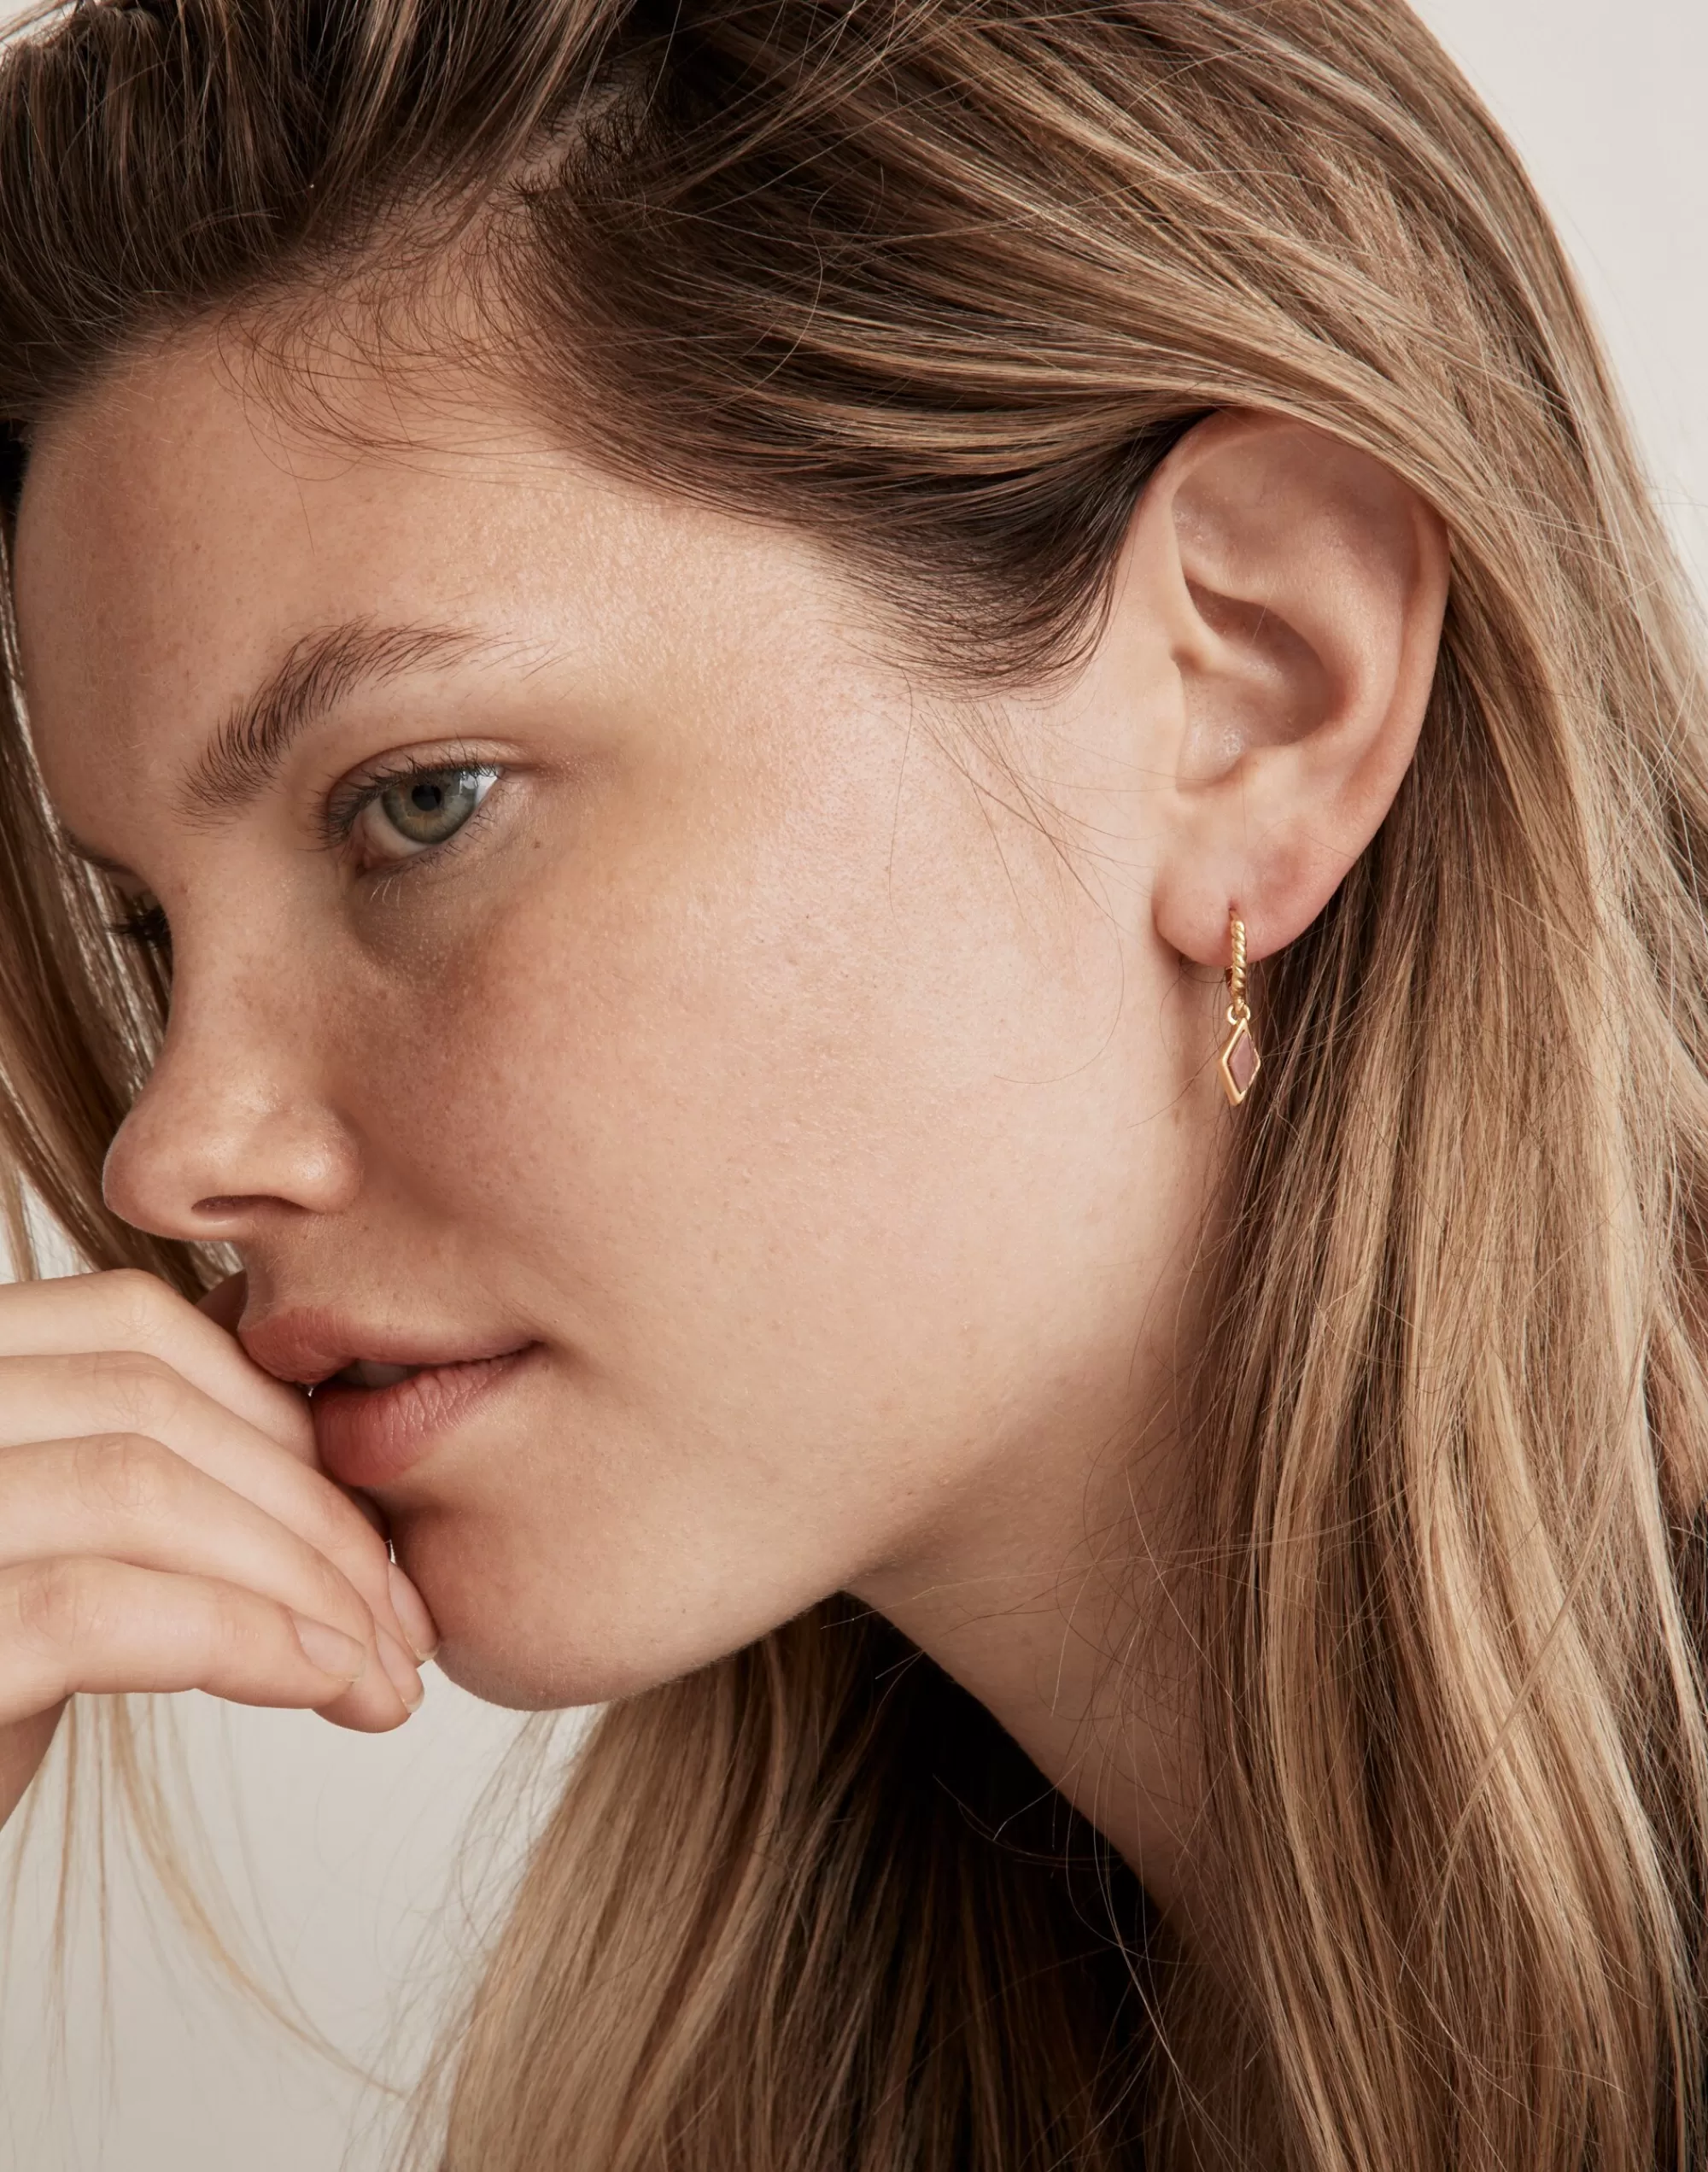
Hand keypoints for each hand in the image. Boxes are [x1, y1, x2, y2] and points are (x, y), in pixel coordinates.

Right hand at [0, 1269, 437, 1829]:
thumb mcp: (57, 1541)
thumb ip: (141, 1445)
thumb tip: (298, 1373)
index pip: (132, 1325)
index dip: (279, 1415)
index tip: (371, 1524)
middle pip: (149, 1402)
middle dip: (314, 1509)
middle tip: (406, 1621)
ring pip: (138, 1489)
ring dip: (301, 1581)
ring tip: (384, 1674)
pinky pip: (97, 1609)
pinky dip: (242, 1639)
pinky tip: (326, 1687)